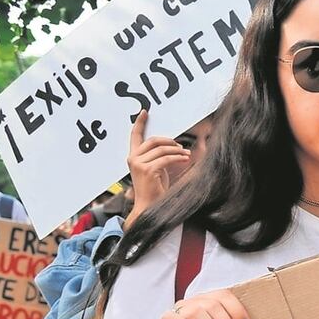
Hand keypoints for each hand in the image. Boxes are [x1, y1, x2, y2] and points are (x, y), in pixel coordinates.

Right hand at [125, 109, 190, 228]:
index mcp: (133, 157)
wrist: (149, 207)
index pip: (134, 136)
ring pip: (162, 149)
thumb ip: (158, 156)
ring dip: (177, 150)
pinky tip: (185, 159)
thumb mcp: (155, 169)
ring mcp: (139, 164)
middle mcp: (133, 159)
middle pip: (154, 141)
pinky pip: (167, 158)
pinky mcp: (148, 170)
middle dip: (170, 141)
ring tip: (186, 154)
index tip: (145, 112)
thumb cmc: (154, 189)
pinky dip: (178, 158)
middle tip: (180, 146)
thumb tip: (171, 145)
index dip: (139, 122)